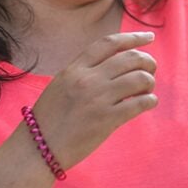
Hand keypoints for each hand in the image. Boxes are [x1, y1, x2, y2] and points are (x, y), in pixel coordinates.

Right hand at [28, 32, 157, 168]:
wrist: (37, 150)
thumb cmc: (49, 120)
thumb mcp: (61, 85)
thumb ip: (84, 72)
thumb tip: (114, 66)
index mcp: (75, 68)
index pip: (109, 43)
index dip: (132, 38)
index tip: (149, 38)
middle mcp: (87, 79)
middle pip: (130, 58)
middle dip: (147, 61)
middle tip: (151, 70)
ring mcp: (98, 98)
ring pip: (139, 78)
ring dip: (149, 82)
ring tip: (147, 90)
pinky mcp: (107, 119)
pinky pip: (140, 103)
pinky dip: (150, 101)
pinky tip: (149, 103)